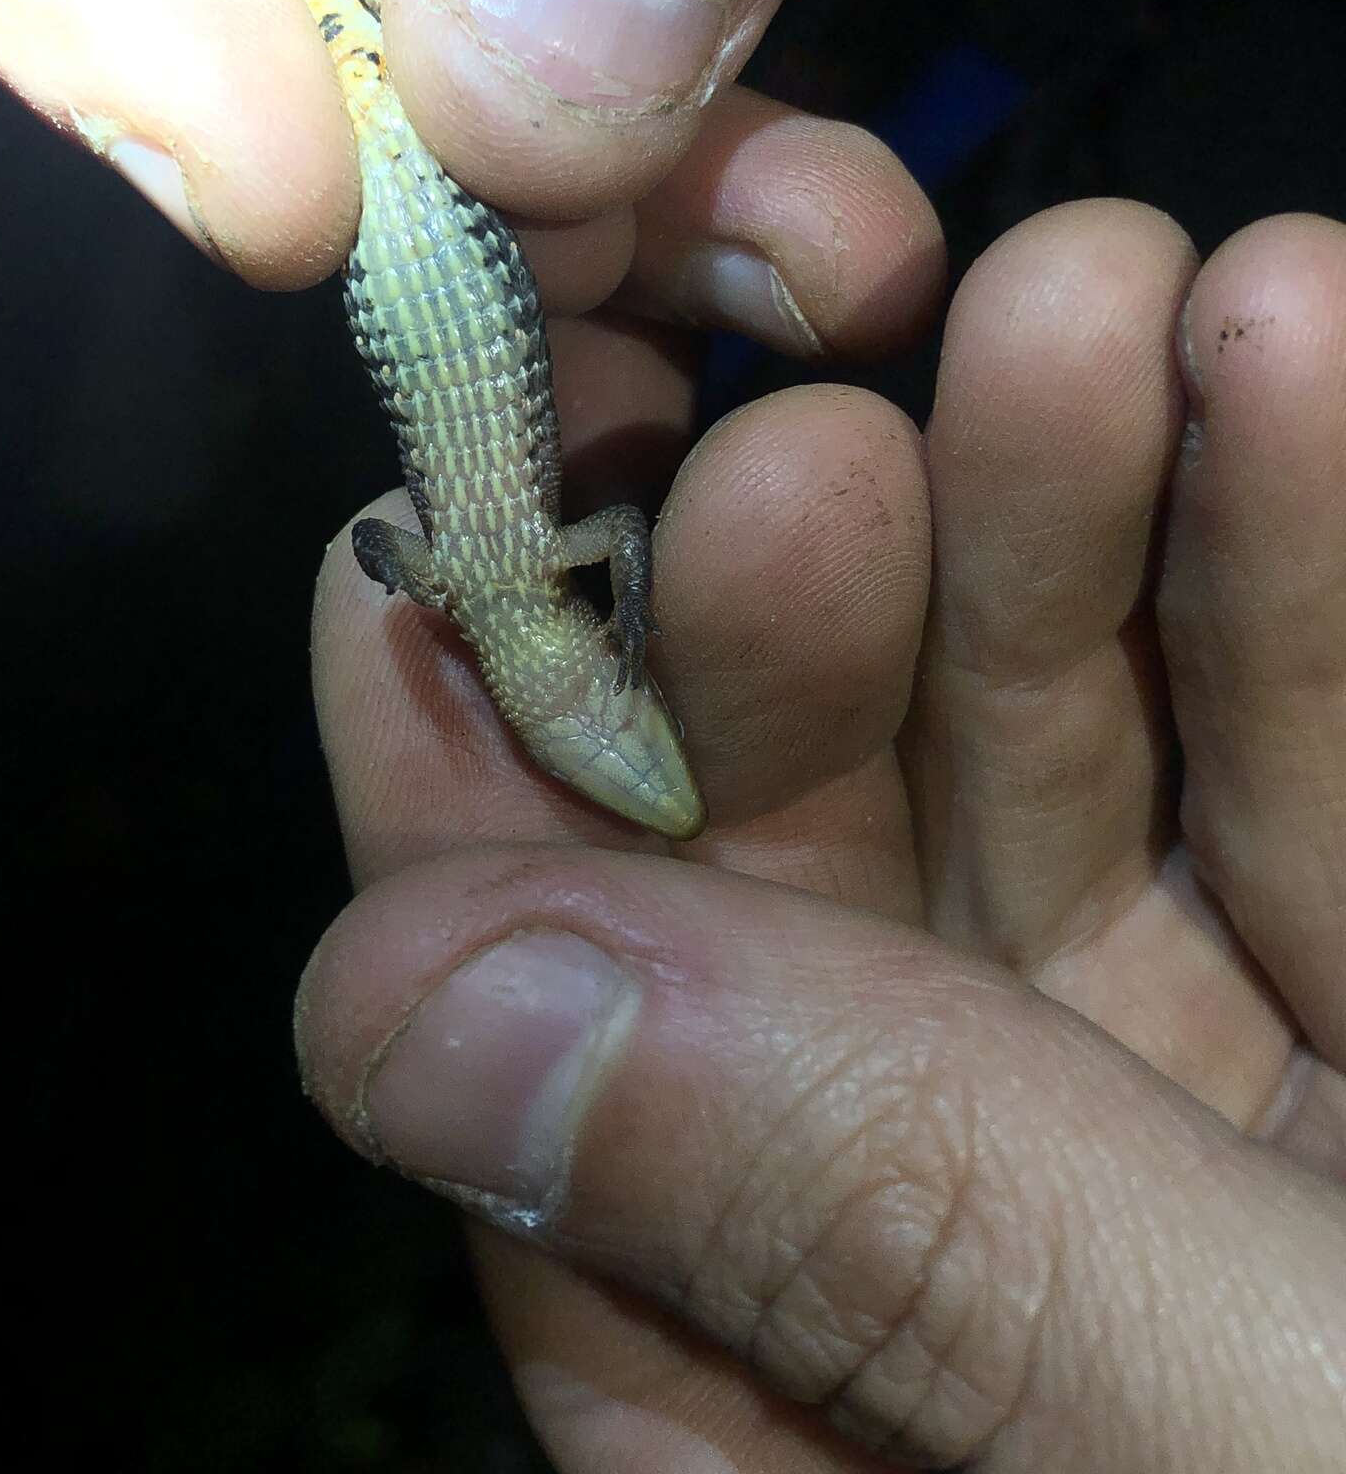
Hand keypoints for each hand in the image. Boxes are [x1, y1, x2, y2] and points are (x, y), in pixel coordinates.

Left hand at [300, 202, 1345, 1470]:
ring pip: (1112, 793)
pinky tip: (1317, 347)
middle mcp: (1009, 1291)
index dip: (483, 808)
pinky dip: (1337, 583)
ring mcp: (1239, 1147)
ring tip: (1131, 292)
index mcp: (848, 1458)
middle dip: (834, 620)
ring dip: (1108, 521)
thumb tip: (398, 998)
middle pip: (840, 891)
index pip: (573, 1104)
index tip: (418, 538)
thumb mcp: (1243, 1454)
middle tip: (832, 407)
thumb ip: (866, 1242)